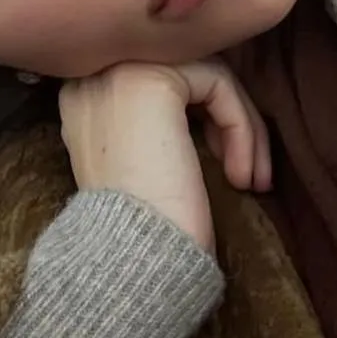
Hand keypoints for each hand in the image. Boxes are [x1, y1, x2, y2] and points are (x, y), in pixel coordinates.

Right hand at [58, 60, 271, 251]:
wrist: (131, 263)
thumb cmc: (145, 232)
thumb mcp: (143, 164)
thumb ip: (158, 126)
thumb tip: (210, 107)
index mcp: (84, 99)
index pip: (162, 85)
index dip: (204, 122)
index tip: (228, 172)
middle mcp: (91, 77)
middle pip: (187, 76)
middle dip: (230, 123)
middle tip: (252, 177)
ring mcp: (117, 73)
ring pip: (207, 77)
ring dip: (243, 129)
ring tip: (252, 181)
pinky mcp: (151, 80)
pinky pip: (218, 85)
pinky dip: (241, 128)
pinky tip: (241, 177)